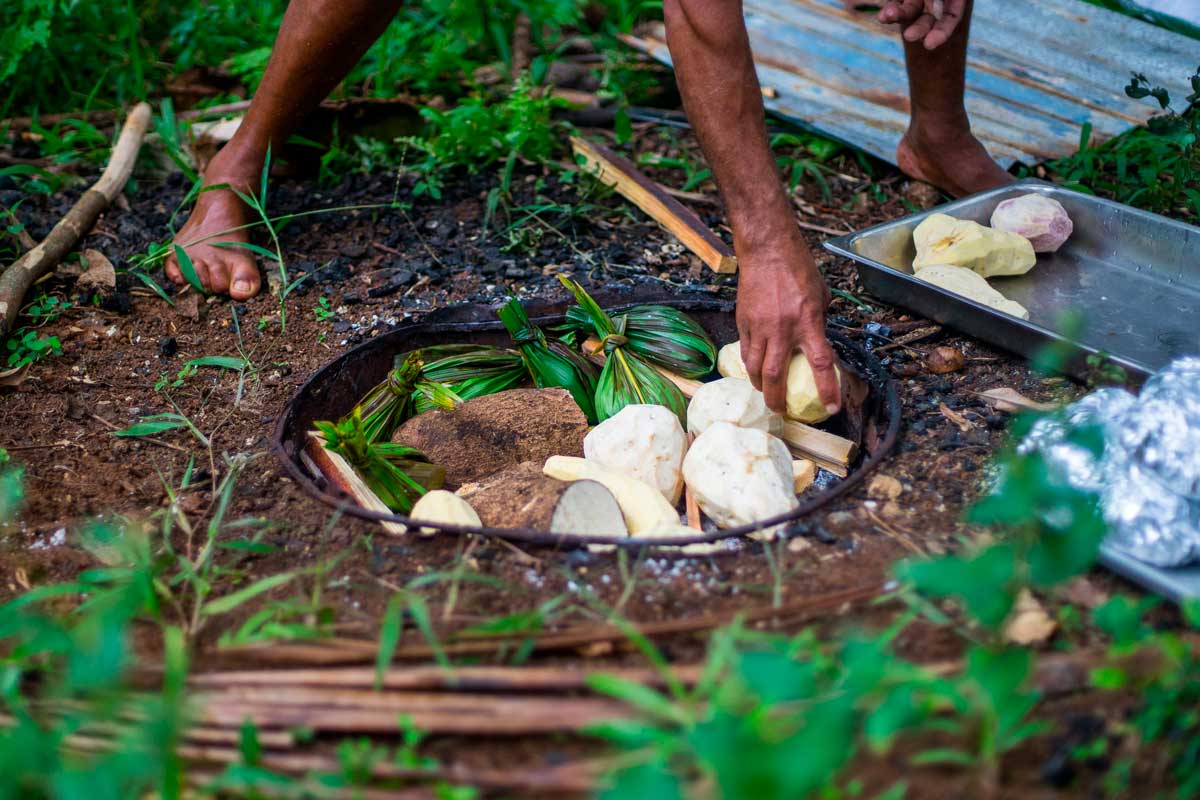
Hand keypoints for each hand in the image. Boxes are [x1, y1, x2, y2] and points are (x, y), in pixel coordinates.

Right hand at [735, 233, 839, 415]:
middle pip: (775, 376)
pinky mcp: (743, 322)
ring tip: (765, 392)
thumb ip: (818, 322)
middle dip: (777, 400)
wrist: (767, 250)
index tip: (831, 409)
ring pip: (754, 368)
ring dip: (759, 385)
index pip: (821, 364)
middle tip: (780, 411)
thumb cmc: (798, 268)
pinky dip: (749, 365)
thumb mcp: (820, 297)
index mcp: (808, 322)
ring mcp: (760, 327)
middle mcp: (783, 329)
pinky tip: (753, 369)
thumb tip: (816, 341)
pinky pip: (745, 351)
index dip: (828, 390)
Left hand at [878, 0, 963, 48]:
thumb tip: (935, 11)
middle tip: (909, 36)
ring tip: (886, 18)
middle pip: (927, 19)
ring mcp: (917, 0)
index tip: (929, 44)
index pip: (950, 19)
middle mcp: (936, 3)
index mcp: (953, 1)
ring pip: (909, 10)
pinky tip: (884, 17)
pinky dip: (890, 10)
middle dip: (919, 29)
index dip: (941, 32)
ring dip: (898, 15)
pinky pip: (896, 3)